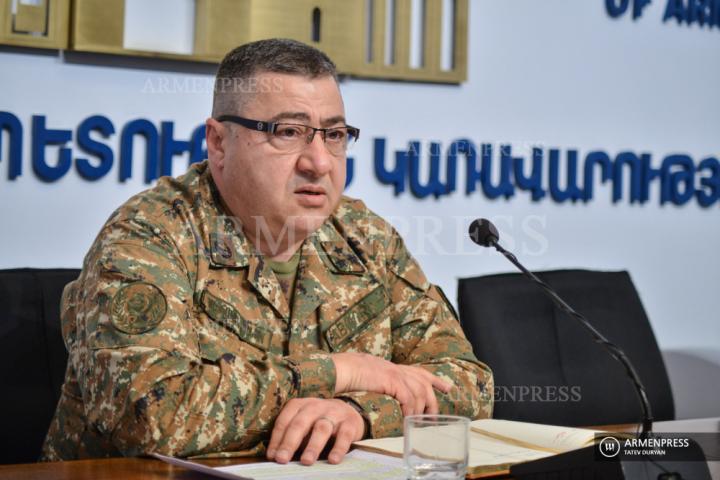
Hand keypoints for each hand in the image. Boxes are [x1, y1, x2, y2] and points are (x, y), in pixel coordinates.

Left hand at [266, 398, 364, 465]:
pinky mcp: (350, 422)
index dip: (277, 439)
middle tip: (282, 459)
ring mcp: (334, 413)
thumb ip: (292, 437)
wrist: (349, 411)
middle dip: (289, 442)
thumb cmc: (319, 422)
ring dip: (313, 446)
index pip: (285, 421)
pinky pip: (344, 435)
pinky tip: (333, 460)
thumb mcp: (304, 424)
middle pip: (300, 423)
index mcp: (300, 405)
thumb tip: (276, 457)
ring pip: (321, 428)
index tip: (272, 456)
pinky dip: (338, 448)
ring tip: (306, 461)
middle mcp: (316, 406)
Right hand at [332, 352, 452, 415]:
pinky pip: (408, 397)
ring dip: (421, 409)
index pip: (417, 371)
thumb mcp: (364, 377)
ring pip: (419, 391)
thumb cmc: (344, 375)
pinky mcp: (391, 380)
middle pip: (423, 381)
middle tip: (437, 413)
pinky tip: (409, 420)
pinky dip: (410, 410)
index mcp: (390, 366)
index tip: (446, 387)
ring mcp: (394, 372)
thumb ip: (376, 383)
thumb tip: (381, 394)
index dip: (433, 379)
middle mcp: (395, 368)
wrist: (338, 370)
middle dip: (434, 396)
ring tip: (421, 423)